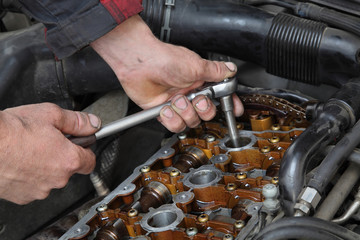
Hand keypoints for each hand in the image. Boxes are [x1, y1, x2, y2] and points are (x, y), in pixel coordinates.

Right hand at [0, 103, 100, 203]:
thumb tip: (93, 124)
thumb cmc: (12, 130)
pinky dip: (28, 177)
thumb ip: (77, 122)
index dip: (85, 150)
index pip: (90, 161)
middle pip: (69, 169)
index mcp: (69, 160)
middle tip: (47, 141)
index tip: (79, 145)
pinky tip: (18, 162)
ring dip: (44, 167)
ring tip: (28, 150)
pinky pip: (32, 186)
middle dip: (61, 156)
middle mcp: (57, 179)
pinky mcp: (22, 197)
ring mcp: (39, 190)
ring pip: (50, 178)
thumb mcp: (51, 114)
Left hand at [91, 15, 242, 131]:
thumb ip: (215, 71)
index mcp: (200, 81)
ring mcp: (177, 103)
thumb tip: (230, 70)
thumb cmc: (164, 59)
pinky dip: (171, 118)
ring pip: (190, 121)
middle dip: (203, 109)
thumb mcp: (195, 64)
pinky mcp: (163, 111)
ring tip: (176, 100)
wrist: (138, 63)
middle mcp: (190, 93)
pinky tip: (166, 107)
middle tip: (196, 100)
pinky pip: (174, 125)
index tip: (234, 110)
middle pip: (206, 114)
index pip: (219, 95)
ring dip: (184, 112)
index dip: (228, 104)